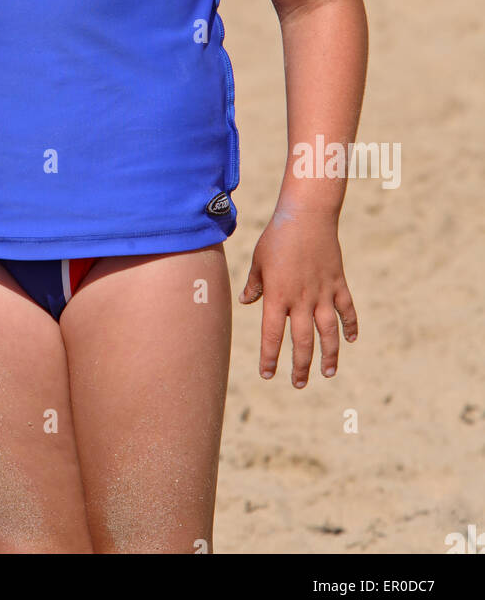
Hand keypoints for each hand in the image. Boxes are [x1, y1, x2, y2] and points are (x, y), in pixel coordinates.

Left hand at [239, 207, 357, 386]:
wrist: (306, 215)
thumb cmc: (277, 236)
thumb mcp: (258, 260)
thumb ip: (254, 284)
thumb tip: (247, 302)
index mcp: (277, 296)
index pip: (272, 335)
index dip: (270, 357)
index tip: (268, 375)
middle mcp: (301, 299)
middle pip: (302, 341)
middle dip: (301, 366)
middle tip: (299, 384)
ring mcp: (322, 292)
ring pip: (328, 332)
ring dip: (329, 354)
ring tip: (328, 373)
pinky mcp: (338, 282)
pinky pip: (346, 309)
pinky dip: (350, 325)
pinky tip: (351, 339)